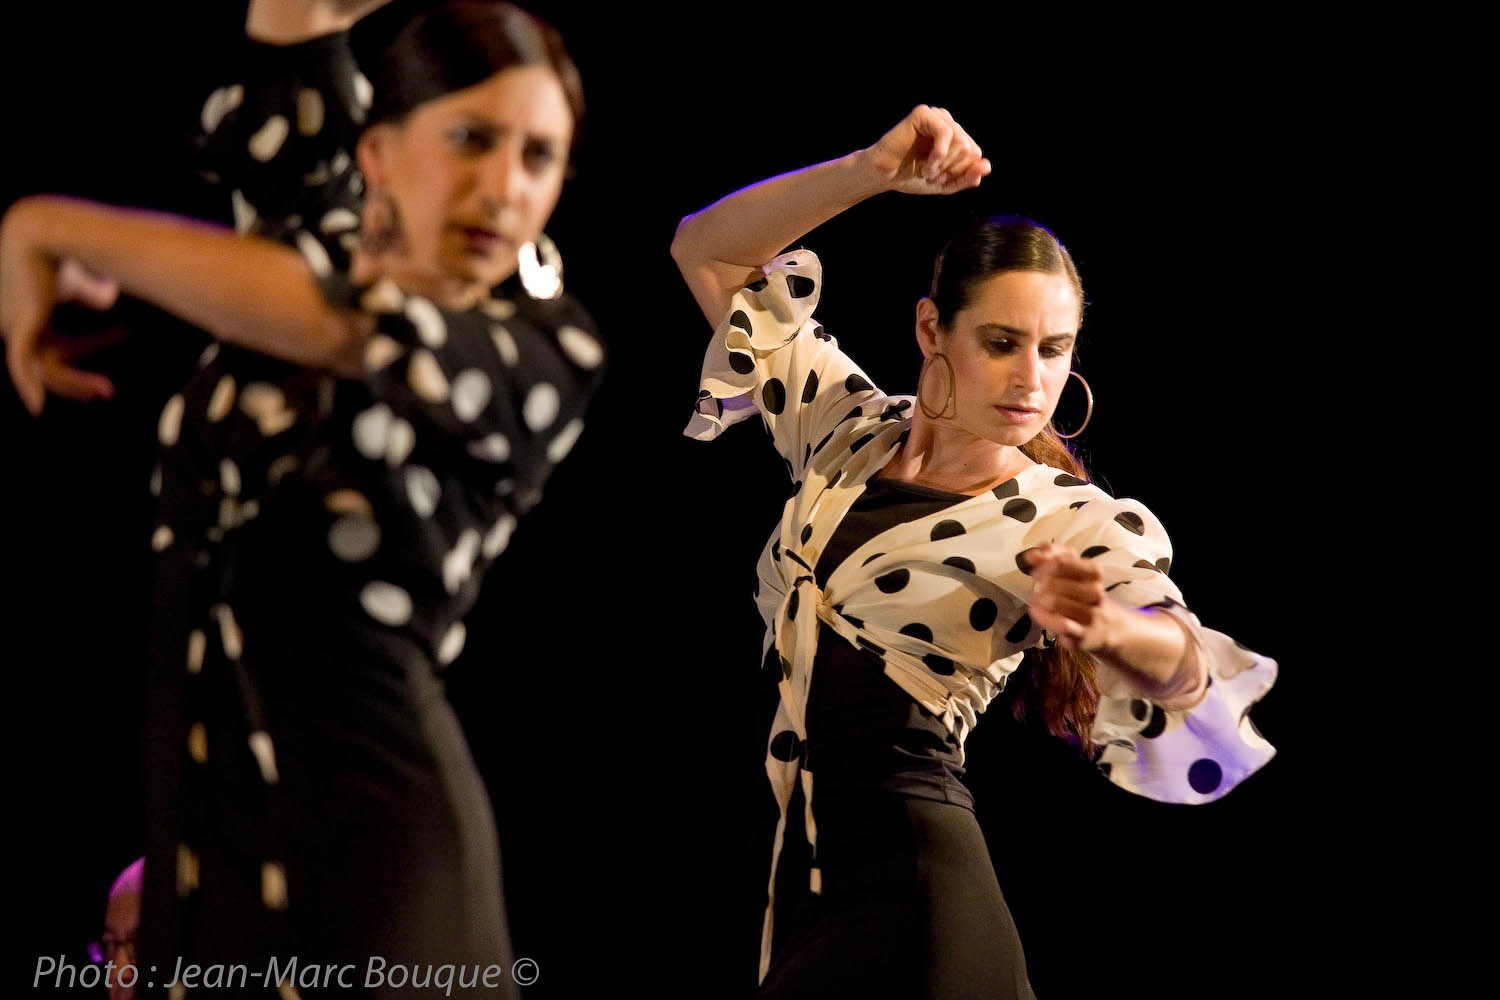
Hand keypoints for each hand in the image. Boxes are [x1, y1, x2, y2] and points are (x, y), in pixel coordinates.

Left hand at [2, 200, 120, 414]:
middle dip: (78, 379)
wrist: (47, 228)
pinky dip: (30, 386)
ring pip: (43, 366)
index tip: (122, 339)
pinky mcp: (18, 326)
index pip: (59, 338)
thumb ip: (89, 292)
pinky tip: (37, 408)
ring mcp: (14, 323)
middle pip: (50, 358)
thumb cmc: (68, 242)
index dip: (90, 346)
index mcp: (30, 303)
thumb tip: (107, 298)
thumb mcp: (82, 275)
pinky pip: (22, 365)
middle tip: (106, 390)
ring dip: (73, 383)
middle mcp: (17, 316)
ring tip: (105, 391)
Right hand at [859, 105, 991, 194]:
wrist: (883, 176)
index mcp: (955, 135)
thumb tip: (986, 166)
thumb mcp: (945, 183)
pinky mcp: (923, 113)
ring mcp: (936, 116)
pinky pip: (946, 133)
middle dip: (952, 169)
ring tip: (928, 172)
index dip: (959, 173)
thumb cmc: (910, 177)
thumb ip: (967, 177)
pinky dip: (939, 155)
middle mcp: (947, 122)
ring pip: (961, 142)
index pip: (975, 154)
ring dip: (945, 164)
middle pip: (970, 149)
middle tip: (932, 176)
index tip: (939, 179)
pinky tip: (928, 165)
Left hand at [1022, 542, 1119, 653]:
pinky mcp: (1083, 635)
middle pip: (1055, 582)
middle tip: (1037, 587)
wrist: (1107, 628)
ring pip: (1056, 602)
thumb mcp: (1073, 572)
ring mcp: (1090, 615)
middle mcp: (1095, 593)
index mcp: (1093, 573)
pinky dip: (1045, 617)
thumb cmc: (1083, 596)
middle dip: (1040, 584)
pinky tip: (1037, 612)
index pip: (1062, 561)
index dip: (1044, 565)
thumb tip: (1032, 554)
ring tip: (1036, 600)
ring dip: (1039, 600)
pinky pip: (1061, 624)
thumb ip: (1052, 557)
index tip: (1037, 570)